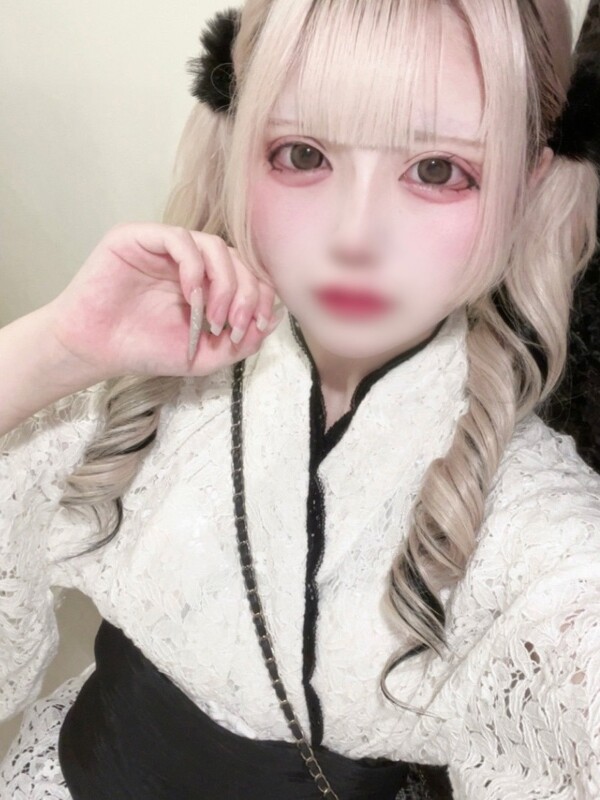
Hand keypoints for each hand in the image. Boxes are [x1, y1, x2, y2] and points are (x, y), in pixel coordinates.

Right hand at [46, 222, 281, 379]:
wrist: (96, 350)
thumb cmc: (145, 349)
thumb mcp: (205, 355)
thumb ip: (242, 340)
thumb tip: (277, 317)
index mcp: (206, 282)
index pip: (247, 275)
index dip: (260, 297)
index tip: (256, 327)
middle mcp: (189, 260)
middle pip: (237, 259)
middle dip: (247, 294)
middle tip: (236, 325)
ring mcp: (164, 247)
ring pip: (214, 246)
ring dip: (225, 284)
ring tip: (214, 318)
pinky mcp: (138, 237)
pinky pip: (179, 239)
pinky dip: (194, 268)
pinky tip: (192, 297)